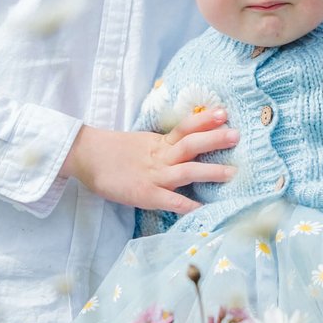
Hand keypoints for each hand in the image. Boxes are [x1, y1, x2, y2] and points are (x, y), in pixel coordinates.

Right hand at [65, 106, 236, 213]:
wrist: (85, 157)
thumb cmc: (113, 152)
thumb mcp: (141, 143)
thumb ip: (162, 144)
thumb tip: (187, 141)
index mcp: (158, 142)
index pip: (185, 127)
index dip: (205, 120)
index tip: (224, 113)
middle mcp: (160, 156)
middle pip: (191, 144)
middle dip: (215, 139)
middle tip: (237, 135)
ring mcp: (154, 176)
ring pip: (187, 170)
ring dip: (211, 171)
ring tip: (232, 172)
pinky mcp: (146, 195)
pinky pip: (171, 200)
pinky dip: (188, 205)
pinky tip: (204, 209)